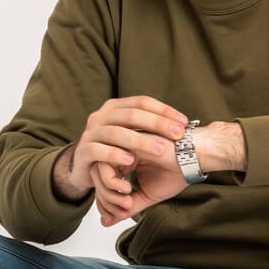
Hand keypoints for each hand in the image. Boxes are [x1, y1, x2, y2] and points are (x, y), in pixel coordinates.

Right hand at [53, 96, 190, 203]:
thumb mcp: (130, 134)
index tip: (185, 122)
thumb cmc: (114, 149)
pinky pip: (98, 150)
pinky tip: (130, 160)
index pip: (142, 102)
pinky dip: (115, 154)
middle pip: (131, 114)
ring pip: (116, 132)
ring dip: (140, 140)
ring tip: (160, 149)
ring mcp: (90, 133)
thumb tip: (183, 124)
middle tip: (178, 135)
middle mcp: (101, 116)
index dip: (164, 110)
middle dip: (157, 124)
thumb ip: (148, 127)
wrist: (84, 167)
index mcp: (115, 107)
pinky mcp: (83, 152)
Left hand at [91, 130, 186, 225]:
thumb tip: (106, 222)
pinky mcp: (123, 144)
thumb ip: (127, 207)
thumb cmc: (177, 172)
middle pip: (96, 178)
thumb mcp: (148, 196)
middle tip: (123, 210)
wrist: (194, 158)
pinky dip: (111, 182)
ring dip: (108, 194)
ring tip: (126, 202)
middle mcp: (120, 153)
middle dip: (106, 200)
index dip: (106, 202)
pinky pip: (104, 165)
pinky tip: (127, 189)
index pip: (103, 183)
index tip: (120, 213)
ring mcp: (121, 147)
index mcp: (125, 162)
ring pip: (97, 173)